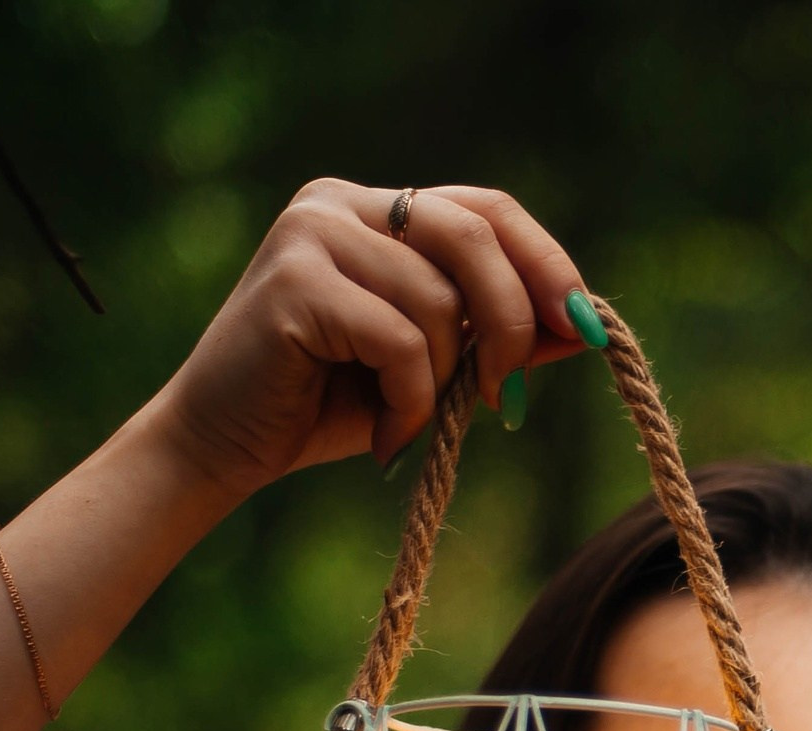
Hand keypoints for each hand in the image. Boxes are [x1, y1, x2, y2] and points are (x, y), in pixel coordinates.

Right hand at [143, 180, 592, 496]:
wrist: (222, 447)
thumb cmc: (331, 406)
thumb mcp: (435, 368)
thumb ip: (499, 340)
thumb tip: (588, 327)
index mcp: (379, 209)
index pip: (490, 209)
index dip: (549, 263)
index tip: (588, 326)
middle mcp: (341, 203)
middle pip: (477, 237)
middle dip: (514, 322)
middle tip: (504, 396)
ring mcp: (311, 233)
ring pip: (440, 301)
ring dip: (442, 383)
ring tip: (405, 422)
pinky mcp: (292, 282)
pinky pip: (400, 340)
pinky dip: (410, 403)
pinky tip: (384, 434)